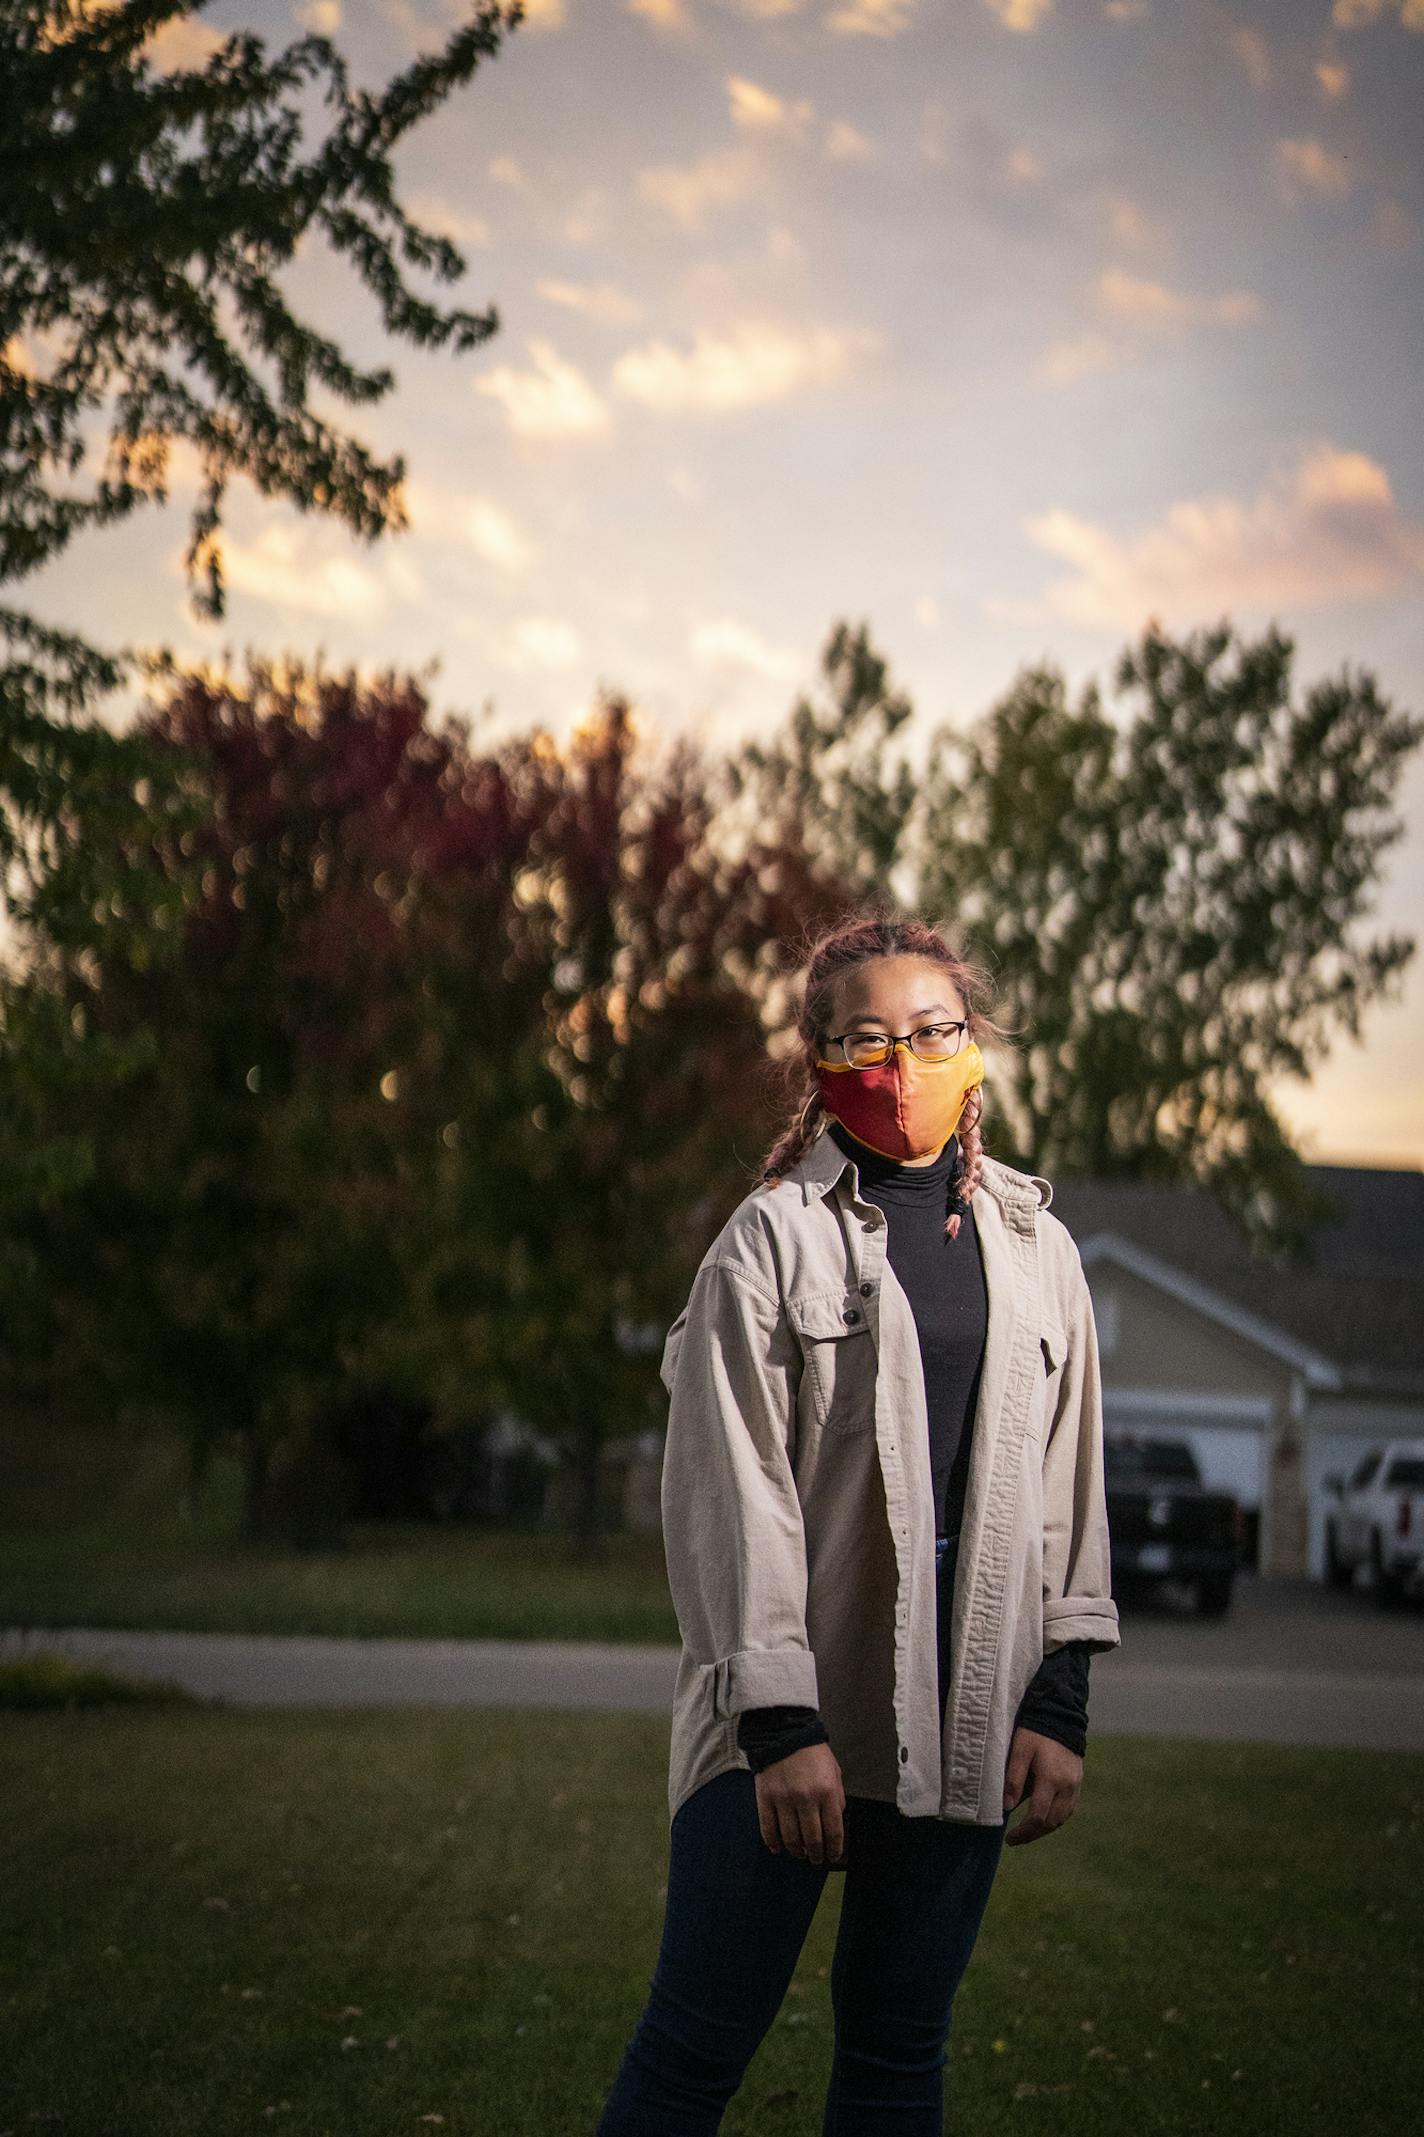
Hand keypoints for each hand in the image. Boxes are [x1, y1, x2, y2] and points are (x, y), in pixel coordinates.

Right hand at [753, 1740, 846, 1865]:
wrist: (784, 1732)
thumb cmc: (813, 1753)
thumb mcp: (834, 1772)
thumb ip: (837, 1799)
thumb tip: (834, 1825)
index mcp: (827, 1792)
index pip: (833, 1831)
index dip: (834, 1850)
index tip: (833, 1856)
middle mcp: (806, 1799)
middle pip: (812, 1839)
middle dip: (816, 1854)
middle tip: (816, 1859)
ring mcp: (784, 1799)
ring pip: (791, 1838)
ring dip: (797, 1851)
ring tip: (800, 1854)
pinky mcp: (765, 1798)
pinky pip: (768, 1829)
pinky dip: (773, 1843)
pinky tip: (778, 1848)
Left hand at [1002, 1726, 1081, 1845]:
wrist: (1061, 1716)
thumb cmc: (1036, 1733)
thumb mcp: (1020, 1750)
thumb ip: (1013, 1778)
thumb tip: (1007, 1807)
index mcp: (1051, 1780)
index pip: (1038, 1816)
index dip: (1023, 1831)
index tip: (1009, 1839)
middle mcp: (1067, 1787)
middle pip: (1051, 1822)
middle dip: (1032, 1834)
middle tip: (1015, 1840)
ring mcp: (1075, 1786)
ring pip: (1061, 1819)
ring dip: (1044, 1829)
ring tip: (1026, 1833)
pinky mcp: (1077, 1783)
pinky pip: (1068, 1810)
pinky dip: (1055, 1819)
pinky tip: (1043, 1820)